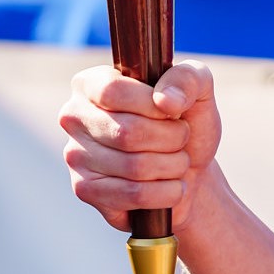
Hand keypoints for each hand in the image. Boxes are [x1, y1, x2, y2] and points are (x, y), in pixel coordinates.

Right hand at [60, 60, 222, 233]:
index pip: (113, 91)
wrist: (191, 171)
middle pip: (127, 132)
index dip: (152, 106)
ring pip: (134, 166)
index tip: (174, 112)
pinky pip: (134, 194)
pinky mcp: (84, 190)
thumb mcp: (199, 90)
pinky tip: (171, 185)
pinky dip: (166, 192)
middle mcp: (74, 116)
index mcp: (92, 82)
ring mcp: (75, 155)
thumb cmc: (188, 124)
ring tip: (178, 161)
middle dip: (171, 139)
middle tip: (181, 139)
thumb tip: (165, 101)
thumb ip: (188, 79)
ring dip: (173, 166)